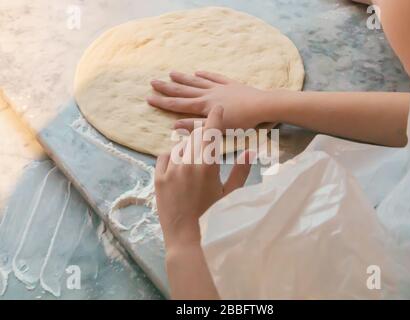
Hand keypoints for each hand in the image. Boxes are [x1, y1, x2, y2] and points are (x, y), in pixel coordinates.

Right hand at [147, 71, 269, 130]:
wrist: (263, 106)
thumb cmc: (243, 122)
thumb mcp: (218, 130)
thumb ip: (196, 128)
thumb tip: (174, 126)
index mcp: (204, 107)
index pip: (178, 105)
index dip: (163, 102)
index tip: (148, 98)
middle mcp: (209, 94)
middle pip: (184, 90)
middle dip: (167, 87)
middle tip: (153, 82)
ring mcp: (219, 88)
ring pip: (197, 82)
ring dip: (183, 78)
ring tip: (171, 73)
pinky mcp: (231, 85)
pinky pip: (215, 78)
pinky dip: (206, 75)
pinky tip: (198, 71)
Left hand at [155, 106, 252, 249]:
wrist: (185, 236)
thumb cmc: (213, 216)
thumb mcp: (230, 194)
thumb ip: (241, 170)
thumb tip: (250, 151)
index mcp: (208, 166)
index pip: (212, 133)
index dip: (216, 117)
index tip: (217, 108)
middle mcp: (188, 163)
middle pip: (196, 136)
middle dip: (204, 134)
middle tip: (208, 142)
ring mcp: (171, 170)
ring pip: (181, 146)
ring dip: (189, 148)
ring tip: (194, 163)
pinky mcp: (158, 177)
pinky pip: (165, 156)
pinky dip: (173, 157)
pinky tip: (179, 167)